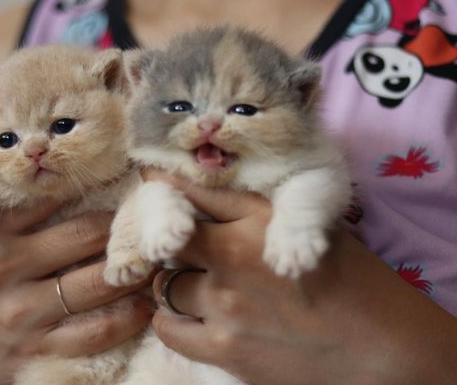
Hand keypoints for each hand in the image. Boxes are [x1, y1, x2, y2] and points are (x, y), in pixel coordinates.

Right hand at [0, 202, 151, 384]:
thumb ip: (24, 218)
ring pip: (97, 285)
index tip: (131, 183)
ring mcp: (23, 313)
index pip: (56, 197)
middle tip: (152, 224)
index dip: (100, 188)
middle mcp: (7, 269)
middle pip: (86, 236)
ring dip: (135, 273)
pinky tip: (143, 306)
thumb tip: (83, 189)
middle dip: (126, 229)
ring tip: (155, 263)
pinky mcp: (38, 350)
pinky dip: (128, 317)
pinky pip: (96, 331)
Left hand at [145, 170, 456, 384]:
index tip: (155, 187)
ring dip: (177, 283)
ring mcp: (225, 305)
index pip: (190, 195)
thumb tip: (204, 196)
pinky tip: (191, 317)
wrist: (380, 348)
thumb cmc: (352, 282)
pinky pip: (167, 328)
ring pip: (165, 283)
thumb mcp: (307, 228)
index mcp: (258, 220)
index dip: (167, 190)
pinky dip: (173, 320)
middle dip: (171, 241)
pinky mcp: (223, 349)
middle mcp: (234, 257)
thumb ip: (251, 212)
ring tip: (200, 288)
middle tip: (184, 248)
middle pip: (169, 239)